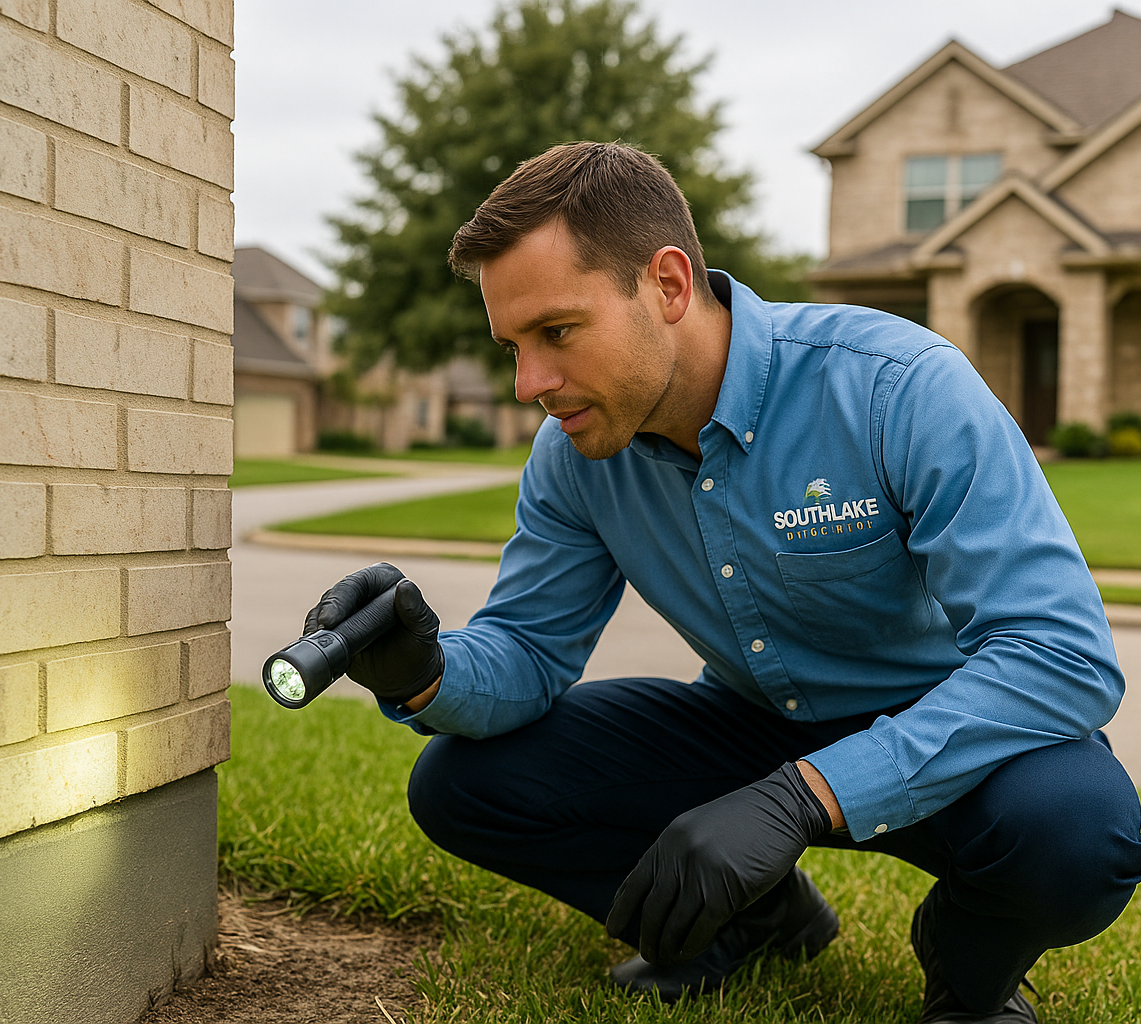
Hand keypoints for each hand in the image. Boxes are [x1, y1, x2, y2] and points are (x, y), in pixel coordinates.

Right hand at [304, 563, 444, 704]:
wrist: (405, 676)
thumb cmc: (418, 648)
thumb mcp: (424, 631)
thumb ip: (417, 610)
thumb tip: (405, 586)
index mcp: (385, 580)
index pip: (357, 583)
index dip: (340, 600)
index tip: (329, 620)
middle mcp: (363, 589)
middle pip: (335, 596)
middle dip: (324, 613)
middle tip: (318, 632)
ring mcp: (346, 607)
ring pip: (322, 610)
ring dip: (315, 626)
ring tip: (312, 642)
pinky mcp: (334, 626)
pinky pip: (317, 627)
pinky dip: (312, 637)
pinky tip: (309, 647)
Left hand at [605, 762, 832, 963]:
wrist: (779, 809)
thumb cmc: (740, 822)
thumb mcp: (696, 829)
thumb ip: (676, 855)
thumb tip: (656, 892)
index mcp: (668, 841)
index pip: (635, 883)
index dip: (621, 910)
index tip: (612, 930)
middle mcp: (679, 857)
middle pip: (652, 910)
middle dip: (646, 936)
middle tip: (647, 953)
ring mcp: (701, 874)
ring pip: (674, 924)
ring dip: (666, 947)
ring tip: (664, 958)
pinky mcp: (726, 892)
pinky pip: (701, 929)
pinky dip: (691, 946)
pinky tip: (687, 954)